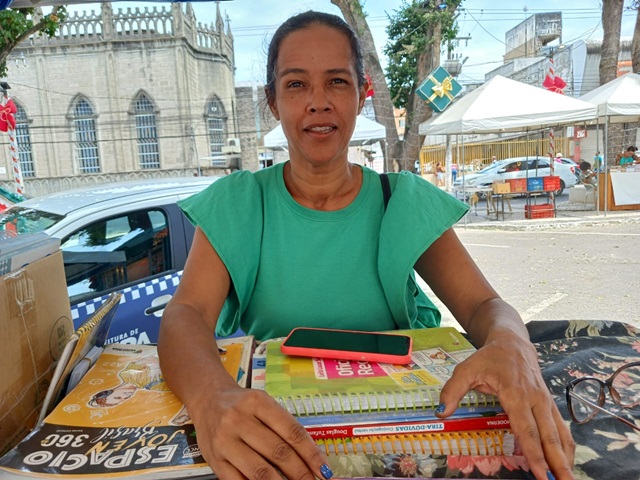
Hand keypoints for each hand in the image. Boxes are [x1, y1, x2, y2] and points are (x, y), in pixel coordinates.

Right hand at [188, 384, 330, 479]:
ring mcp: (225, 441)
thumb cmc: (241, 404)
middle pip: (278, 452)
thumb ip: (283, 427)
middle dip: (300, 473)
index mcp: (257, 402)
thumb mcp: (263, 404)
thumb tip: (309, 458)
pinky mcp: (214, 460)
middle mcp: (239, 420)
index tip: (324, 470)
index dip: (311, 454)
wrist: (207, 398)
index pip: (291, 432)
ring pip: (260, 471)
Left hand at [436, 331, 574, 479]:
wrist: (513, 342)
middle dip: (557, 463)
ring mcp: (546, 402)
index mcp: (516, 392)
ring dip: (566, 458)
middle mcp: (536, 399)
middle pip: (549, 436)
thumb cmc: (489, 358)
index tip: (541, 473)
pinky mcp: (550, 404)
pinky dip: (566, 447)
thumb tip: (441, 412)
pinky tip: (567, 464)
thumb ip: (452, 390)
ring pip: (560, 433)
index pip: (526, 428)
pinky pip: (561, 428)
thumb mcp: (466, 369)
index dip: (534, 452)